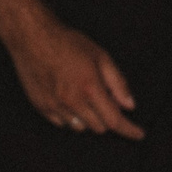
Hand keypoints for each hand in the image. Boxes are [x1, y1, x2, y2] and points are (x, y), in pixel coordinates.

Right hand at [7, 9, 142, 137]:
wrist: (32, 37)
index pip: (114, 120)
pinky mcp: (40, 106)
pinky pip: (62, 123)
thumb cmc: (68, 43)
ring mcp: (54, 105)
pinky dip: (70, 117)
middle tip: (104, 97)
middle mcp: (71, 101)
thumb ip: (118, 83)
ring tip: (83, 95)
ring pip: (80, 127)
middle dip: (107, 116)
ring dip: (88, 118)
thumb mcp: (101, 57)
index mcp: (89, 88)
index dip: (129, 130)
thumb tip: (130, 106)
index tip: (139, 134)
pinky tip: (68, 99)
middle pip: (99, 127)